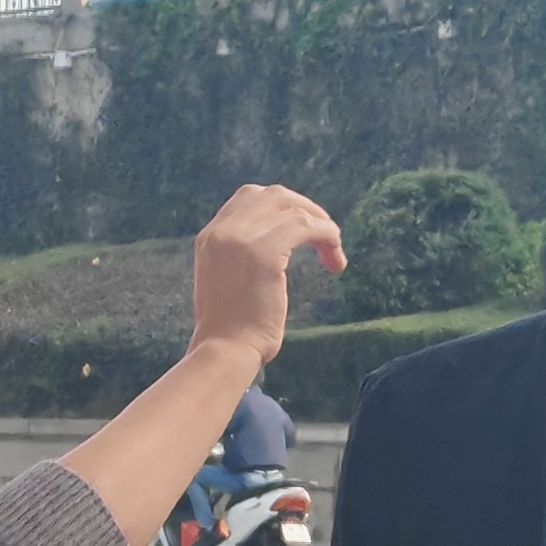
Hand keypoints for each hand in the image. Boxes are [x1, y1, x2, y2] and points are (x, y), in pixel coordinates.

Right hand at [188, 186, 347, 367]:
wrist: (223, 351)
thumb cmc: (230, 329)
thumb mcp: (227, 280)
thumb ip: (242, 256)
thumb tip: (276, 245)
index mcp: (210, 236)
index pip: (249, 199)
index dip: (281, 209)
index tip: (302, 230)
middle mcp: (221, 230)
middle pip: (272, 194)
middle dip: (304, 207)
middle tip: (324, 233)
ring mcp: (241, 238)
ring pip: (292, 208)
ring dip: (321, 225)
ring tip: (333, 251)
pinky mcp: (264, 252)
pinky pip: (305, 226)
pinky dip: (326, 236)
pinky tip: (335, 259)